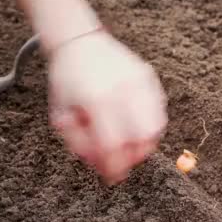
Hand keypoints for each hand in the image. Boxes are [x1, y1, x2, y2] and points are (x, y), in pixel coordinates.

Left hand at [46, 30, 167, 184]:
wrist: (80, 43)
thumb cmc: (68, 82)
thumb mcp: (63, 114)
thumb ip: (81, 143)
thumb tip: (103, 168)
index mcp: (96, 99)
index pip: (113, 144)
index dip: (114, 166)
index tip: (112, 178)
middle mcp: (122, 89)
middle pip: (142, 138)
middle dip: (134, 157)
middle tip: (123, 162)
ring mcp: (140, 81)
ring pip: (156, 126)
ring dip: (145, 143)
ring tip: (129, 144)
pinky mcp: (149, 77)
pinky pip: (158, 111)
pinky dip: (150, 125)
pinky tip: (134, 125)